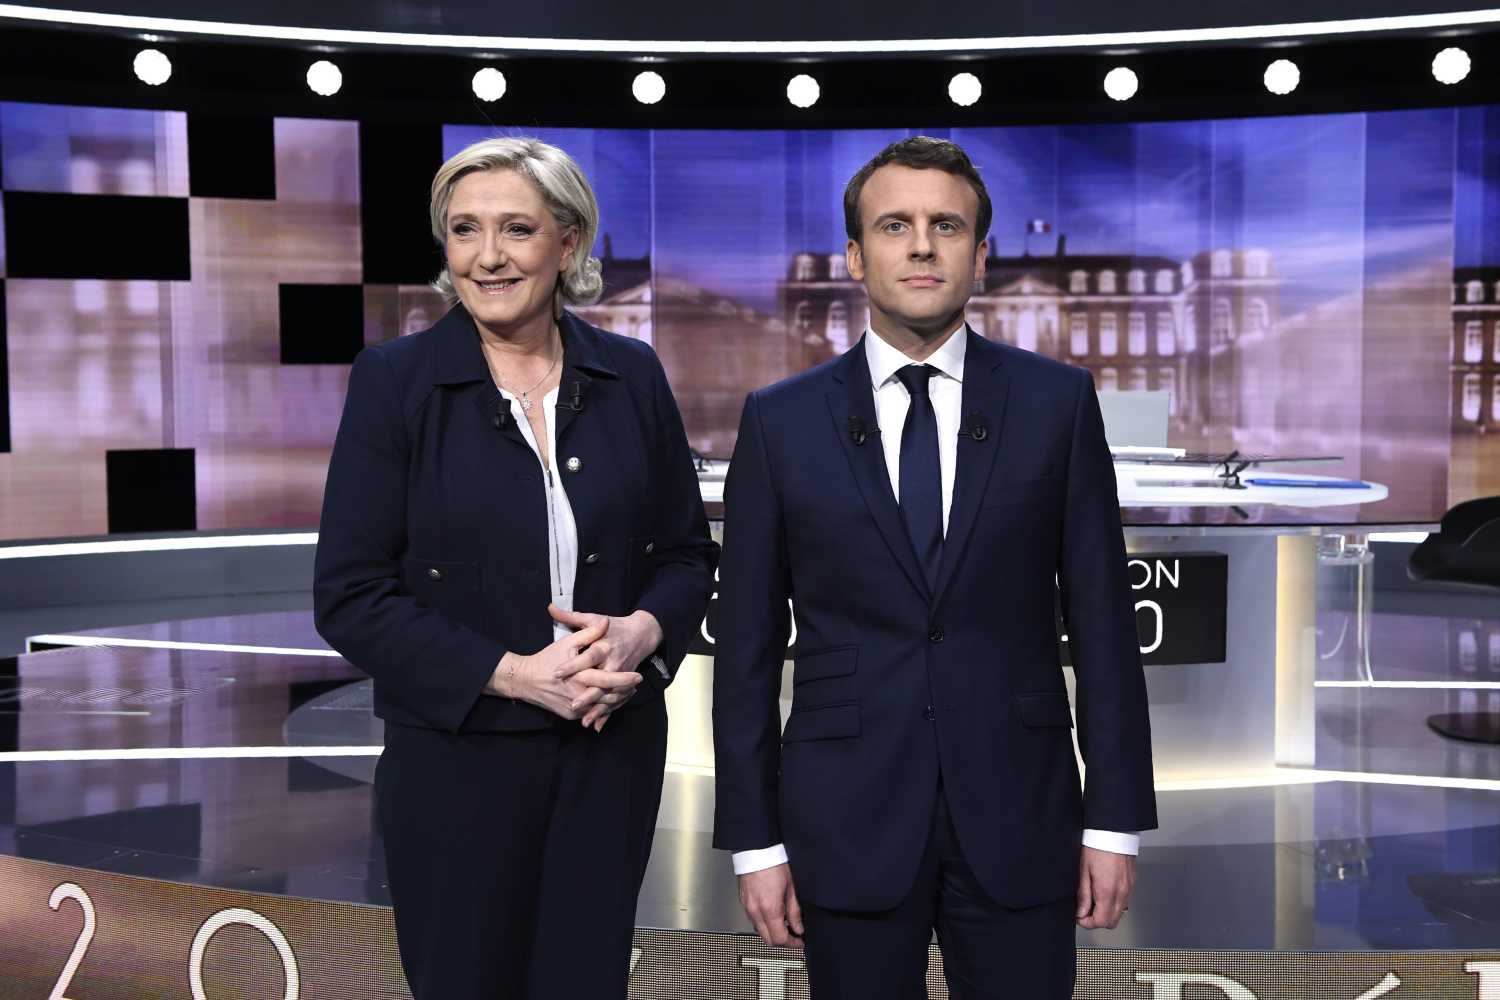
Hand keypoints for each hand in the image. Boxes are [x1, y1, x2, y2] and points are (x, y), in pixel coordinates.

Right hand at [487, 617, 640, 721]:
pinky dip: (603, 707)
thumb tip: (606, 622)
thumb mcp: (567, 642)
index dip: (624, 679)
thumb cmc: (548, 658)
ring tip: (629, 691)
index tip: (638, 676)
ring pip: (602, 707)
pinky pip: (591, 712)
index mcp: (580, 675)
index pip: (608, 680)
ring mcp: (574, 707)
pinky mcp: (570, 715)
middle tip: (637, 685)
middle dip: (625, 691)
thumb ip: (589, 633)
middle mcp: (578, 694)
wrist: (525, 680)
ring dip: (617, 700)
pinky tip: (614, 699)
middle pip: (608, 696)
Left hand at [550, 605, 663, 730]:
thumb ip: (571, 616)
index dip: (573, 665)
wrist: (642, 634)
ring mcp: (621, 674)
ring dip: (597, 708)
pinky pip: (615, 700)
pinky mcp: (625, 683)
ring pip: (609, 694)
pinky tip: (595, 724)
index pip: (588, 656)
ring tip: (583, 720)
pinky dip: (606, 713)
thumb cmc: (613, 626)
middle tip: (572, 704)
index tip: (557, 672)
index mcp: (604, 645)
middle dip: (587, 693)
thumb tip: (550, 608)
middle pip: (601, 680)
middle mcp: (614, 661)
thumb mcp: (593, 619)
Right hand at [738, 863, 803, 949]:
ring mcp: (747, 907)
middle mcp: (755, 911)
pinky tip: (773, 914)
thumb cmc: (774, 862)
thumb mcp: (791, 888)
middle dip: (782, 942)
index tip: (799, 942)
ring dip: (772, 932)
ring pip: (760, 931)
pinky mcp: (743, 901)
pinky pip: (754, 920)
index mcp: (769, 908)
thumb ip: (795, 911)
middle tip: (794, 937)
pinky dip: (764, 923)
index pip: (779, 939)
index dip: (792, 944)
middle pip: (768, 940)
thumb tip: (798, 927)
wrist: (756, 849)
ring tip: (784, 924)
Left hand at [1075, 846, 1134, 929]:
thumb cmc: (1097, 847)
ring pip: (1119, 913)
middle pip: (1111, 922)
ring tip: (1094, 899)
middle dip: (1097, 920)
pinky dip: (1114, 903)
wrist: (1114, 831)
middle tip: (1085, 910)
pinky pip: (1124, 901)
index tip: (1079, 916)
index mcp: (1107, 892)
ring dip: (1106, 912)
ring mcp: (1129, 889)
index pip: (1100, 922)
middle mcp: (1121, 893)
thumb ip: (1083, 895)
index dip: (1087, 923)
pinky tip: (1104, 891)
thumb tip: (1080, 912)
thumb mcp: (1083, 871)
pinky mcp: (1132, 883)